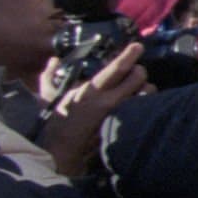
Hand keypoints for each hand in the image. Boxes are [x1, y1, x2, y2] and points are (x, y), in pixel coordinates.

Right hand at [39, 42, 151, 177]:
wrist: (63, 151)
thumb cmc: (57, 122)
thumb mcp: (51, 96)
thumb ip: (50, 76)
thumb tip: (53, 61)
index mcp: (91, 90)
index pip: (117, 68)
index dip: (129, 55)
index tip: (137, 47)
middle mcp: (109, 101)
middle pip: (138, 76)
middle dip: (139, 71)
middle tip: (135, 72)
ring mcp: (121, 114)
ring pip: (147, 92)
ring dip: (145, 88)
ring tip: (137, 90)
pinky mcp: (127, 125)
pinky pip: (145, 109)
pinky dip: (144, 104)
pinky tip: (137, 106)